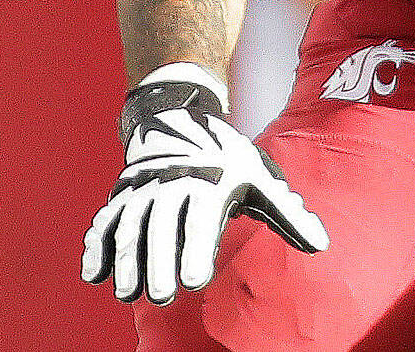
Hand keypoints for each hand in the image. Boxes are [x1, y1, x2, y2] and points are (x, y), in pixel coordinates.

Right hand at [82, 64, 327, 303]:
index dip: (198, 251)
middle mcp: (173, 185)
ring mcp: (142, 190)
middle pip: (162, 227)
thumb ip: (288, 214)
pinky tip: (94, 276)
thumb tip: (320, 243)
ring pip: (131, 227)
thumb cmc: (228, 159)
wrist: (180, 118)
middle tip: (163, 296)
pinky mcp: (121, 196)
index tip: (196, 282)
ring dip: (127, 261)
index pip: (201, 220)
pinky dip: (97, 247)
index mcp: (210, 183)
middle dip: (160, 262)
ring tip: (128, 294)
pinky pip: (105, 221)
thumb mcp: (260, 178)